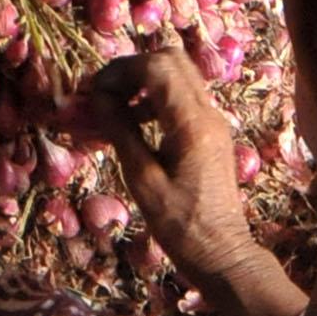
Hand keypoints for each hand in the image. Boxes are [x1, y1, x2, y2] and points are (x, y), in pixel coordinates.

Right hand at [85, 53, 302, 315]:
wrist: (223, 255)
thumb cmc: (180, 227)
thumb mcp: (142, 181)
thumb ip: (122, 132)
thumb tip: (99, 97)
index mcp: (192, 124)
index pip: (158, 68)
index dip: (121, 70)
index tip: (93, 91)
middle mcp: (209, 114)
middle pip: (172, 60)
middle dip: (133, 69)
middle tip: (104, 92)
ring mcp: (214, 122)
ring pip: (179, 76)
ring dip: (144, 83)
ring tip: (114, 111)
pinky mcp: (211, 134)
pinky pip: (184, 98)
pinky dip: (156, 100)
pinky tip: (135, 126)